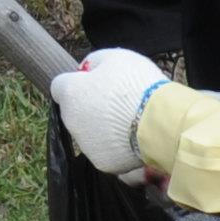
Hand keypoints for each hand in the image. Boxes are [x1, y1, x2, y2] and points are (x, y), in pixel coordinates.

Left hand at [52, 46, 165, 181]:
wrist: (160, 122)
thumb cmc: (137, 84)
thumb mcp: (115, 57)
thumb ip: (94, 61)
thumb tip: (86, 69)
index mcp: (70, 93)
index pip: (60, 86)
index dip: (78, 82)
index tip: (96, 83)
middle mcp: (70, 121)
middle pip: (75, 111)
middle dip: (90, 106)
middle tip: (117, 102)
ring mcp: (85, 145)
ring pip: (89, 133)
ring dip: (102, 126)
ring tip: (129, 120)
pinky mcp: (101, 162)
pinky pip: (106, 150)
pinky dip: (115, 145)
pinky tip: (132, 136)